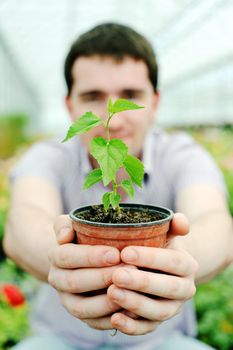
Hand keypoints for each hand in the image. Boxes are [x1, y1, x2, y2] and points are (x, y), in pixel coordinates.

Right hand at [48, 215, 125, 329]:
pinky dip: (111, 319)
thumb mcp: (71, 224)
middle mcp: (58, 280)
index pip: (67, 256)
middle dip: (102, 277)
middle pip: (75, 282)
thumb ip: (65, 224)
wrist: (78, 258)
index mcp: (56, 256)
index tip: (115, 253)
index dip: (90, 256)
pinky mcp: (82, 315)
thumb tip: (65, 235)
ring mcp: (68, 300)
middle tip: (129, 270)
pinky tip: (131, 309)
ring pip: (82, 307)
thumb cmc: (81, 236)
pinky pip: (94, 322)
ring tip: (130, 291)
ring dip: (106, 301)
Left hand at [107, 213, 198, 334]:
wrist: (165, 268)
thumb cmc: (160, 245)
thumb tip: (180, 221)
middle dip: (142, 282)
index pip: (173, 262)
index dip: (151, 258)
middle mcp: (184, 289)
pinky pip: (147, 328)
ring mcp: (172, 308)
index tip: (125, 252)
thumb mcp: (168, 232)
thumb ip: (175, 224)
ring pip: (158, 311)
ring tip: (112, 293)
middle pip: (168, 289)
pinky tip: (115, 319)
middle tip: (117, 275)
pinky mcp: (158, 322)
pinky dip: (132, 327)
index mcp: (187, 265)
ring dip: (135, 304)